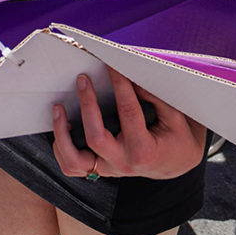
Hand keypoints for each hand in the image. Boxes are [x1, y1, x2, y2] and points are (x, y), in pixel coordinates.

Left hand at [50, 67, 206, 180]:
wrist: (175, 163)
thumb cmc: (177, 138)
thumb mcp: (175, 117)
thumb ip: (154, 98)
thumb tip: (131, 76)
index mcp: (144, 150)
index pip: (128, 113)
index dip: (120, 86)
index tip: (112, 65)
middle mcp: (124, 163)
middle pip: (95, 137)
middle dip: (87, 104)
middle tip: (83, 79)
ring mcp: (109, 169)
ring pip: (75, 160)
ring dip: (62, 134)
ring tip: (58, 108)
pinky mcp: (99, 169)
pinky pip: (72, 166)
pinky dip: (61, 148)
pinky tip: (61, 126)